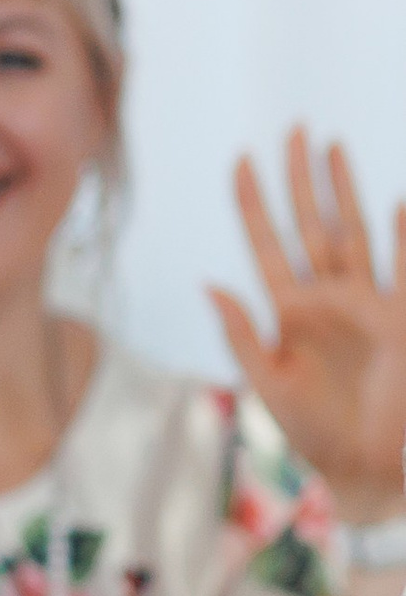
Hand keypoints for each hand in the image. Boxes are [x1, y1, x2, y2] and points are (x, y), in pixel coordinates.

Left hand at [210, 131, 405, 518]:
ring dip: (344, 190)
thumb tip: (208, 284)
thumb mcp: (270, 387)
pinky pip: (404, 267)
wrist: (370, 467)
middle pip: (312, 223)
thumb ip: (241, 335)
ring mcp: (367, 303)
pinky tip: (397, 202)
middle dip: (301, 179)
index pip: (267, 243)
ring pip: (354, 232)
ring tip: (333, 147)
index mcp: (288, 312)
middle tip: (294, 128)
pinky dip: (402, 236)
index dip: (254, 204)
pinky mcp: (403, 318)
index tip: (241, 161)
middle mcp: (327, 298)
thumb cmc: (315, 435)